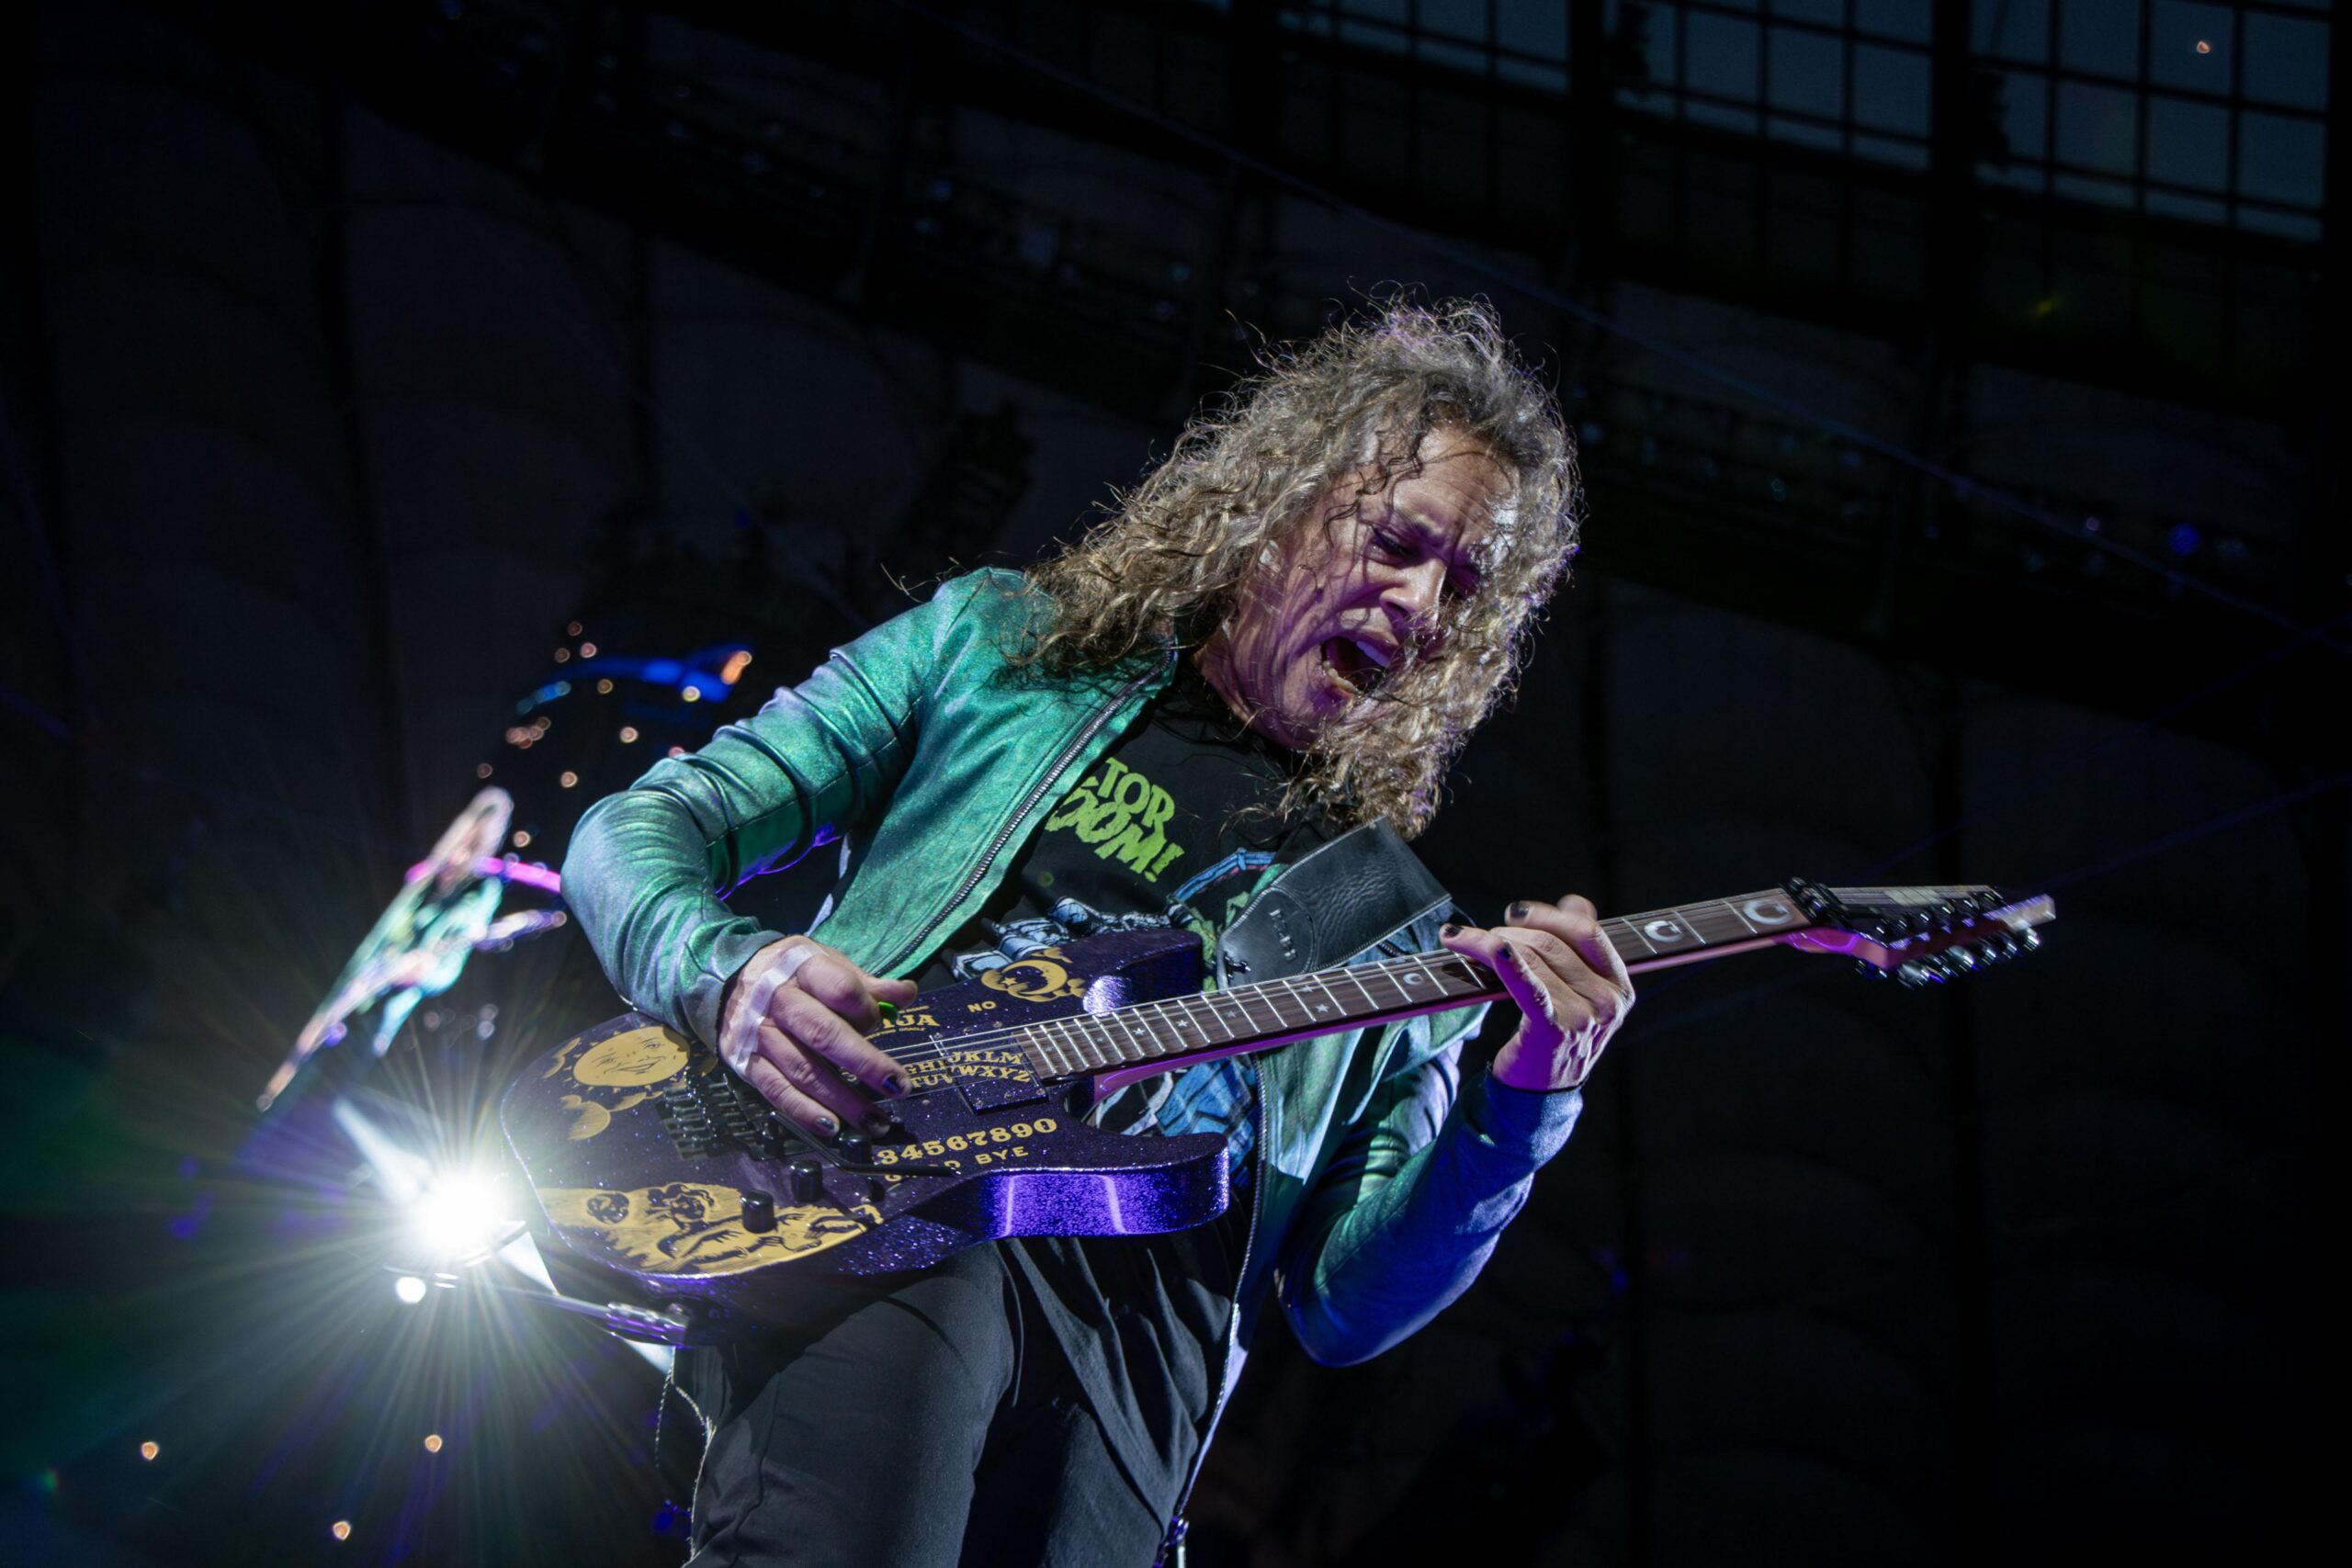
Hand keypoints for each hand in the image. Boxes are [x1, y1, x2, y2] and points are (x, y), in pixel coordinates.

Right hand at [718, 937, 919, 1137]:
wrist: (729, 979)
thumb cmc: (792, 974)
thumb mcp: (826, 963)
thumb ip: (866, 983)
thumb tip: (907, 994)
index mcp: (803, 969)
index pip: (840, 989)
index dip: (866, 1010)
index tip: (882, 1023)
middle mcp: (779, 1001)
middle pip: (824, 1034)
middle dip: (865, 1064)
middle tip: (899, 1088)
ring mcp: (760, 1034)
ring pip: (804, 1071)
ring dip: (842, 1100)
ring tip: (875, 1121)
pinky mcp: (746, 1062)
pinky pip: (777, 1091)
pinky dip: (804, 1112)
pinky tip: (832, 1127)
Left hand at [1438, 895, 1632, 1091]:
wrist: (1541, 1094)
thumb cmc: (1557, 1036)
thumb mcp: (1582, 995)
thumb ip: (1581, 950)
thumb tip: (1575, 903)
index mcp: (1619, 987)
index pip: (1587, 932)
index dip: (1549, 914)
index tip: (1515, 913)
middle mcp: (1608, 1003)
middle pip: (1553, 944)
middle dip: (1512, 931)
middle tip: (1483, 935)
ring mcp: (1583, 1018)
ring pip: (1533, 958)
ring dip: (1491, 942)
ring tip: (1463, 941)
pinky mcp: (1552, 1031)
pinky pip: (1527, 985)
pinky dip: (1505, 961)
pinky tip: (1486, 947)